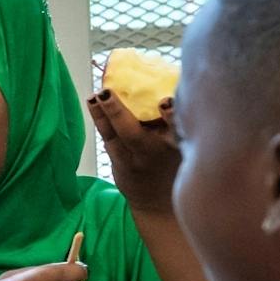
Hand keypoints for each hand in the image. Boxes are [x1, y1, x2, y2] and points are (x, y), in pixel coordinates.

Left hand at [90, 86, 180, 212]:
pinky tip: (93, 101)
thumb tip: (168, 78)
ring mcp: (136, 157)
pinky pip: (109, 137)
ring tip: (98, 93)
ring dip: (106, 112)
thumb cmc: (176, 159)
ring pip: (119, 133)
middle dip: (121, 112)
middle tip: (108, 92)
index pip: (178, 125)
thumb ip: (177, 116)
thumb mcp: (186, 140)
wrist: (161, 202)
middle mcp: (159, 150)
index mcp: (181, 140)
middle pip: (137, 132)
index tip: (164, 102)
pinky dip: (101, 118)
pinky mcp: (121, 161)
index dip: (172, 115)